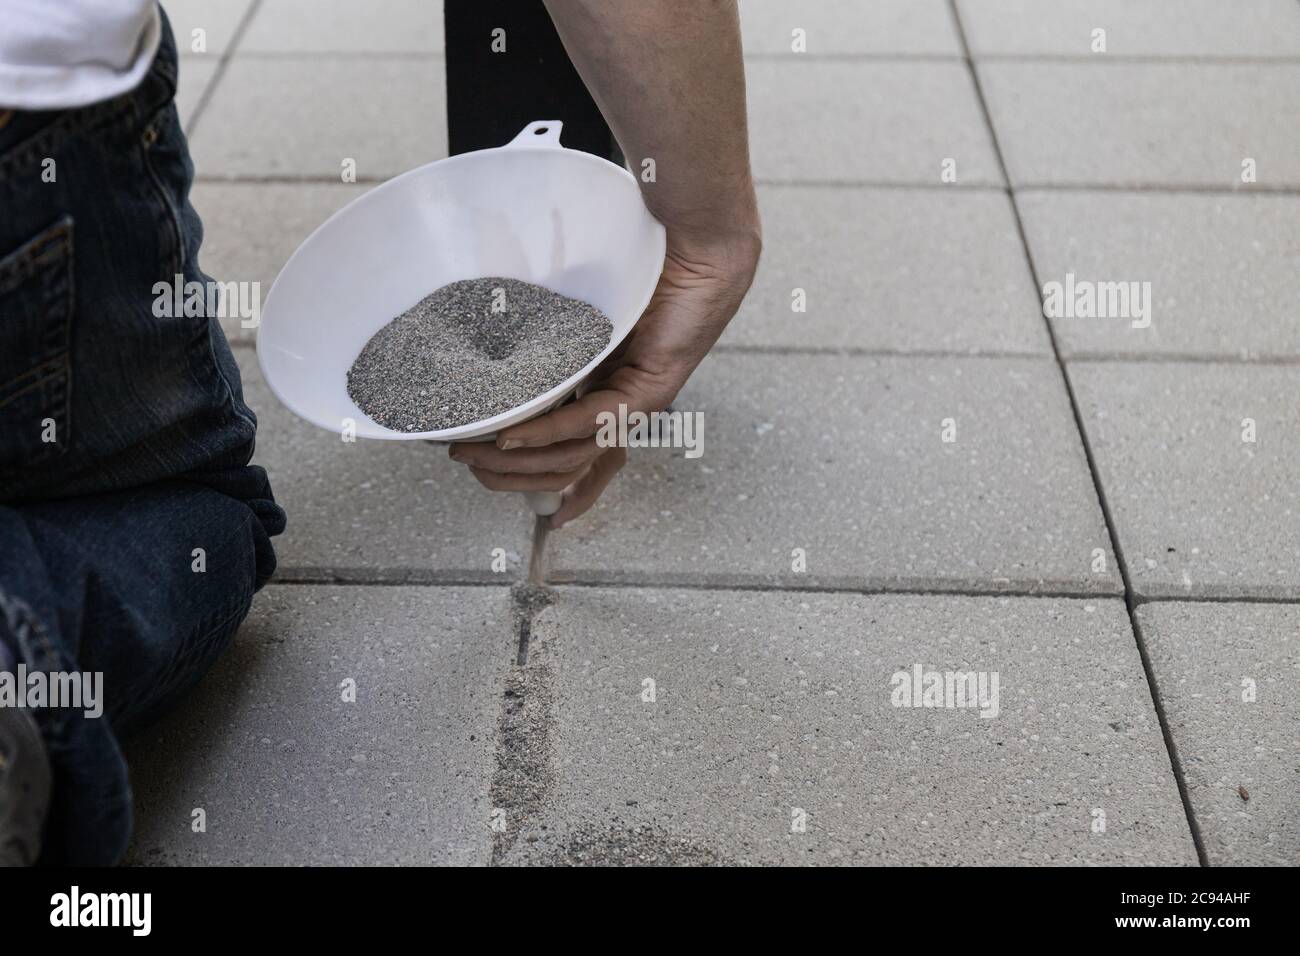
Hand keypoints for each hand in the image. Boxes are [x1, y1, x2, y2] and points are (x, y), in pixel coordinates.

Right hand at [449, 234, 758, 527]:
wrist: (690, 246)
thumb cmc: (635, 273)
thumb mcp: (573, 321)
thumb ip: (543, 349)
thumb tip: (483, 363)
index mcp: (604, 397)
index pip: (572, 460)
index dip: (532, 481)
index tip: (486, 484)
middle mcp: (620, 410)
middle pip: (562, 467)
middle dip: (509, 475)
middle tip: (462, 460)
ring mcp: (636, 406)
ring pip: (571, 455)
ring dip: (516, 459)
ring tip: (473, 450)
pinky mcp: (649, 392)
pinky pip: (589, 422)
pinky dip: (545, 432)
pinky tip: (510, 434)